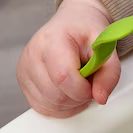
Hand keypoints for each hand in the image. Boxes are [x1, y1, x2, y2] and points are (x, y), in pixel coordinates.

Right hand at [16, 0, 120, 117]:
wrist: (73, 24)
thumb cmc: (87, 34)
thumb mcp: (107, 49)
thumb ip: (110, 74)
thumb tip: (100, 98)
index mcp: (53, 40)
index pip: (63, 77)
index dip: (83, 90)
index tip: (92, 85)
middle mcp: (33, 53)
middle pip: (56, 96)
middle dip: (79, 98)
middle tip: (87, 83)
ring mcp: (25, 68)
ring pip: (50, 105)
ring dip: (70, 103)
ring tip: (77, 85)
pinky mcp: (23, 81)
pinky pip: (43, 108)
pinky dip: (60, 107)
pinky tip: (67, 92)